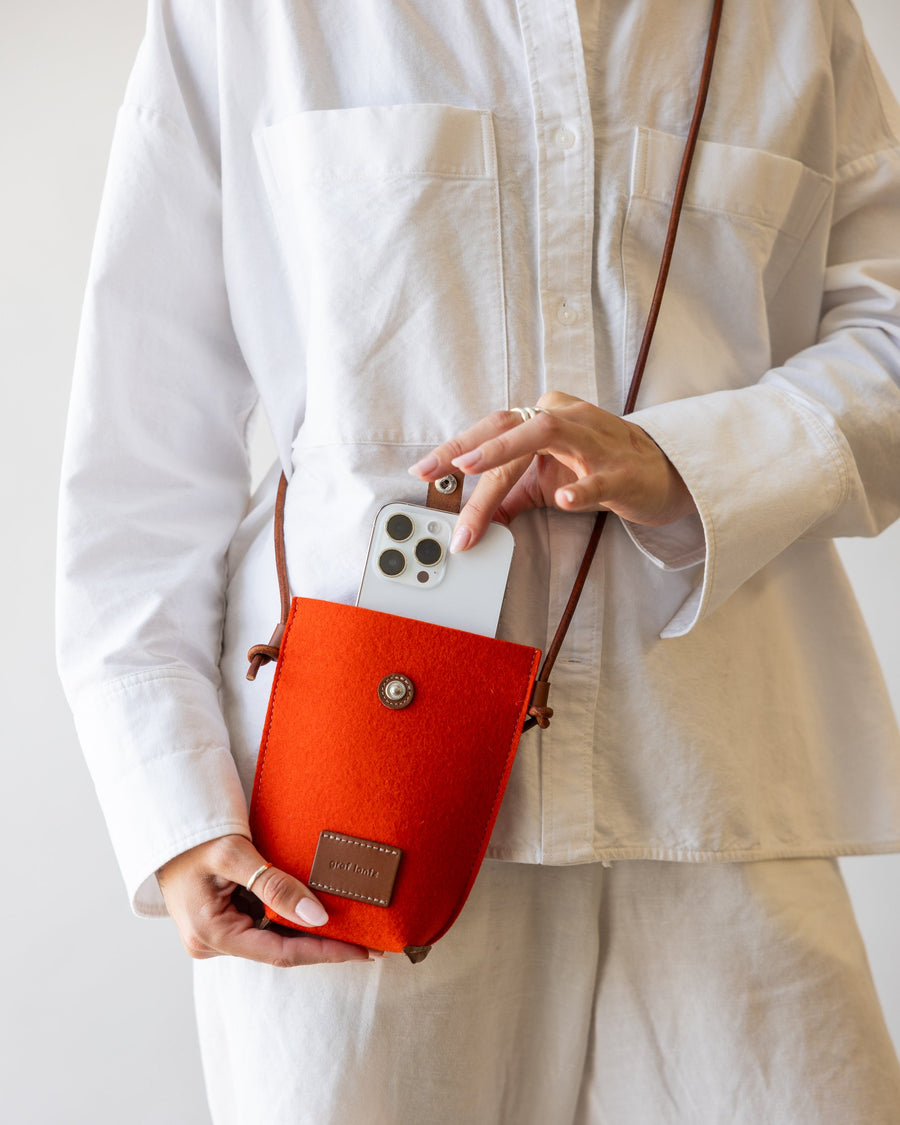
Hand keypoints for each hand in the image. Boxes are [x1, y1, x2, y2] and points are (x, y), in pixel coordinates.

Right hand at [156, 834, 374, 965]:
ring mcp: (215, 936)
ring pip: (272, 938)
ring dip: (307, 930)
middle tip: (367, 939)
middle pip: (278, 949)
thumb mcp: (234, 853)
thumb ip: (275, 885)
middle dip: (322, 944)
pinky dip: (289, 918)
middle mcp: (211, 943)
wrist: (164, 828)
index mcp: (211, 934)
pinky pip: (263, 925)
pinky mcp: (221, 923)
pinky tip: (317, 911)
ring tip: (351, 925)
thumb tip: (318, 916)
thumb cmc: (194, 836)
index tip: (362, 950)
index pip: (281, 953)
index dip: (325, 952)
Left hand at [409, 391, 695, 549]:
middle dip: (470, 453)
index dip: (454, 447)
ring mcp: (595, 440)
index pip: (491, 427)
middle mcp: (566, 417)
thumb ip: (510, 495)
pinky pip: (599, 477)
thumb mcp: (547, 481)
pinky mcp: (623, 469)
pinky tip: (564, 500)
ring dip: (505, 451)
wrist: (664, 473)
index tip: (422, 470)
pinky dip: (580, 488)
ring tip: (474, 469)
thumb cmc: (600, 468)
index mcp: (543, 415)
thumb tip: (473, 518)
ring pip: (545, 434)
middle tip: (439, 475)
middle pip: (510, 430)